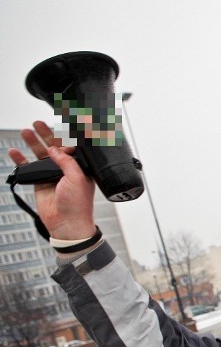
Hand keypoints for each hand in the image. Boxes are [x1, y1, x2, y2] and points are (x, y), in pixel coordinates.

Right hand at [8, 121, 95, 239]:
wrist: (67, 223)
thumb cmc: (78, 204)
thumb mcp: (76, 178)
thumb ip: (66, 161)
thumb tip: (56, 149)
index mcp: (80, 167)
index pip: (71, 147)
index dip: (64, 136)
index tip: (58, 124)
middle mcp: (66, 169)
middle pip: (54, 147)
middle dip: (46, 134)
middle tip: (38, 123)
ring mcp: (52, 175)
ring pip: (41, 154)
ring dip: (33, 142)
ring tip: (26, 131)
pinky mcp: (40, 182)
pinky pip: (28, 168)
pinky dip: (20, 160)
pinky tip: (14, 152)